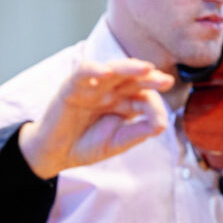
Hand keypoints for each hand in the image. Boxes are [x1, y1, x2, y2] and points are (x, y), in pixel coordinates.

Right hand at [18, 58, 172, 178]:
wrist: (56, 155)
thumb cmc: (85, 145)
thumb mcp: (117, 142)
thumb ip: (138, 132)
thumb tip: (162, 124)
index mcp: (123, 102)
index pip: (143, 96)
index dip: (155, 105)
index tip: (161, 122)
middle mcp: (109, 91)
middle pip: (132, 79)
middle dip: (149, 78)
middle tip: (165, 81)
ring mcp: (91, 87)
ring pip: (111, 70)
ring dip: (128, 67)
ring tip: (145, 68)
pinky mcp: (71, 87)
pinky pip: (82, 72)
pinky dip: (93, 69)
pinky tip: (106, 72)